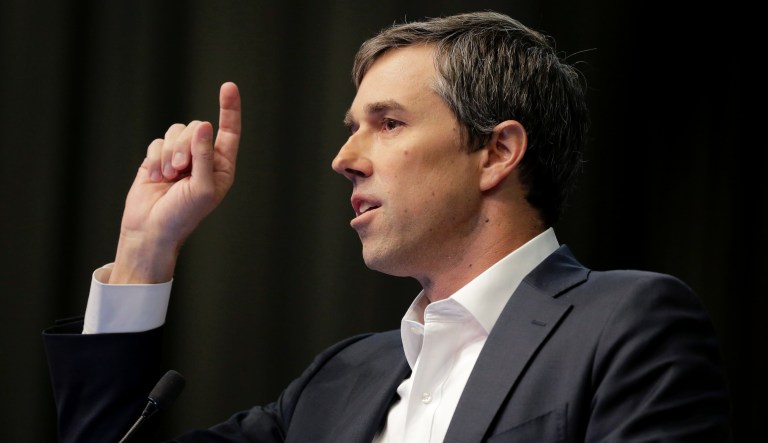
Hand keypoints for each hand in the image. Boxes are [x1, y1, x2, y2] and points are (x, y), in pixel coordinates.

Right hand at [109, 82, 241, 282]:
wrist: (150, 230)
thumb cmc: (182, 216)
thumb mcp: (202, 188)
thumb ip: (204, 156)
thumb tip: (203, 125)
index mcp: (221, 166)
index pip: (229, 132)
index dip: (230, 109)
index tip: (228, 86)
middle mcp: (203, 159)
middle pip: (197, 128)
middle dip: (185, 145)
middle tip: (179, 171)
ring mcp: (181, 157)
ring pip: (176, 131)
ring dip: (169, 153)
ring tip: (167, 177)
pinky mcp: (158, 158)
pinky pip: (157, 142)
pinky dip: (155, 158)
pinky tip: (155, 177)